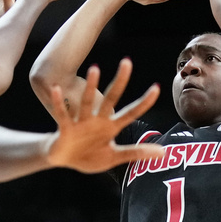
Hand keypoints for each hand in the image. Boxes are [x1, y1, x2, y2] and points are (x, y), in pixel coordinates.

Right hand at [45, 59, 164, 173]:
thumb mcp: (114, 157)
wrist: (63, 159)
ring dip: (91, 87)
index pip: (131, 113)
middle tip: (127, 62)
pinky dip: (59, 102)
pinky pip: (62, 114)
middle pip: (111, 98)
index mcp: (111, 127)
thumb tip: (163, 153)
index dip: (143, 103)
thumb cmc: (89, 156)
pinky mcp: (66, 128)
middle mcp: (98, 121)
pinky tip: (57, 89)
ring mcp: (81, 122)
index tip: (156, 88)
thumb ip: (136, 153)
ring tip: (95, 69)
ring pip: (87, 102)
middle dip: (119, 82)